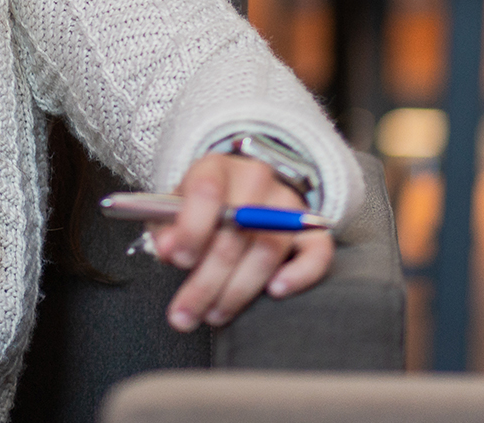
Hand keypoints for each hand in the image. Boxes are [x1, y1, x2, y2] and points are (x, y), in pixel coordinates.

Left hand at [148, 152, 332, 330]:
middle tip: (186, 314)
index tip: (179, 260)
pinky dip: (300, 274)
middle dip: (206, 282)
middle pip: (235, 233)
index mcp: (216, 168)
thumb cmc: (202, 208)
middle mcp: (255, 180)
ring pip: (268, 250)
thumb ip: (166, 229)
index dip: (192, 229)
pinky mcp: (311, 230)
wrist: (241, 192)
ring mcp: (287, 204)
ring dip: (238, 291)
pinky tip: (275, 291)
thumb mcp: (173, 210)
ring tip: (214, 314)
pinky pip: (317, 252)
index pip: (207, 191)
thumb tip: (169, 250)